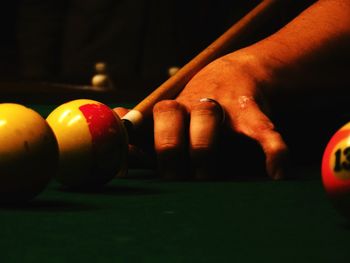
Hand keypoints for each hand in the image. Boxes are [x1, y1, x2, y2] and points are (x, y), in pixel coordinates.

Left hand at [115, 50, 288, 179]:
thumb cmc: (196, 110)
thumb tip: (113, 135)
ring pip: (206, 118)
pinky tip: (276, 171)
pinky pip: (264, 131)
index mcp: (168, 112)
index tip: (125, 167)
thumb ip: (141, 136)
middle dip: (168, 149)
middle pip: (168, 117)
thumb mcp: (169, 121)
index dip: (132, 145)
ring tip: (206, 174)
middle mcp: (190, 105)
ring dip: (203, 148)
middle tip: (175, 177)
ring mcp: (221, 107)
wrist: (235, 75)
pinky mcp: (251, 112)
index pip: (142, 125)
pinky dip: (272, 150)